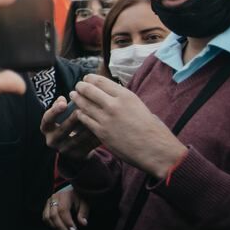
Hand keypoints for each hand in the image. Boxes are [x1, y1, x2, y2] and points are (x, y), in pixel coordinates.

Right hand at [41, 96, 100, 159]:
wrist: (72, 145)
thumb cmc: (66, 123)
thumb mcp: (59, 115)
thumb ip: (59, 106)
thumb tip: (61, 99)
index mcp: (46, 128)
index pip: (47, 119)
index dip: (54, 111)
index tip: (64, 103)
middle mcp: (52, 141)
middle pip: (62, 130)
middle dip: (72, 120)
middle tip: (81, 111)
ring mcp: (64, 150)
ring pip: (76, 139)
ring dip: (86, 129)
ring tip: (95, 120)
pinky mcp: (77, 155)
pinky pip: (87, 147)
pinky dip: (94, 138)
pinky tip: (102, 130)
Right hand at [42, 186, 89, 229]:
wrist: (70, 188)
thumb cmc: (78, 196)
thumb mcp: (84, 202)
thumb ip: (83, 213)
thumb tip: (83, 223)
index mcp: (64, 196)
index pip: (63, 210)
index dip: (67, 222)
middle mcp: (54, 198)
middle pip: (53, 215)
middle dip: (62, 227)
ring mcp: (49, 202)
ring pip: (47, 217)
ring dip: (56, 228)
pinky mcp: (46, 206)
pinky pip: (45, 217)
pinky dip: (51, 225)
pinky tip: (59, 229)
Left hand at [70, 74, 186, 176]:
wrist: (156, 150)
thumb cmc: (153, 129)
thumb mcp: (139, 106)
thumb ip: (124, 100)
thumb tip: (112, 95)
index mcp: (125, 95)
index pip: (100, 81)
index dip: (90, 79)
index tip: (86, 79)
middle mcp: (113, 104)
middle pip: (88, 90)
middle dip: (80, 87)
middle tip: (77, 87)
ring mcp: (106, 119)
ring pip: (84, 104)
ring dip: (77, 99)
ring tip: (73, 96)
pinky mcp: (101, 132)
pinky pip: (84, 119)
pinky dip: (80, 114)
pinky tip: (79, 113)